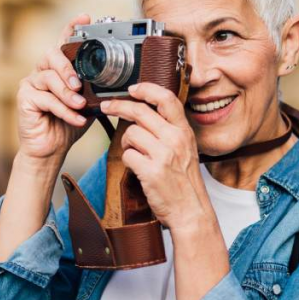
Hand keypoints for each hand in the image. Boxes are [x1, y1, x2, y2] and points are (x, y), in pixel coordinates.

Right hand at [16, 14, 93, 163]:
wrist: (51, 150)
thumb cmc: (68, 124)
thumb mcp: (88, 104)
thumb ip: (94, 90)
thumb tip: (117, 83)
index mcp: (58, 68)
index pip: (64, 42)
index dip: (72, 27)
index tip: (85, 17)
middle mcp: (42, 71)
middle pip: (52, 54)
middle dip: (68, 67)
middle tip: (80, 83)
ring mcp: (31, 83)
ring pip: (49, 78)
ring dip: (68, 93)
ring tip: (81, 105)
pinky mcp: (24, 98)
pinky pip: (45, 99)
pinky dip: (63, 109)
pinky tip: (75, 119)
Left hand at [99, 83, 213, 230]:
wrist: (191, 211)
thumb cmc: (185, 182)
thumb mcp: (186, 150)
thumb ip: (170, 132)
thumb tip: (143, 115)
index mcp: (184, 132)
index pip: (166, 99)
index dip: (147, 89)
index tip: (133, 88)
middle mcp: (176, 139)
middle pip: (140, 112)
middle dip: (118, 106)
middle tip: (106, 107)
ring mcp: (164, 155)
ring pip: (130, 134)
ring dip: (126, 142)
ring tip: (133, 152)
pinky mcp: (151, 171)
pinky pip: (127, 155)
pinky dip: (127, 160)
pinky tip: (136, 168)